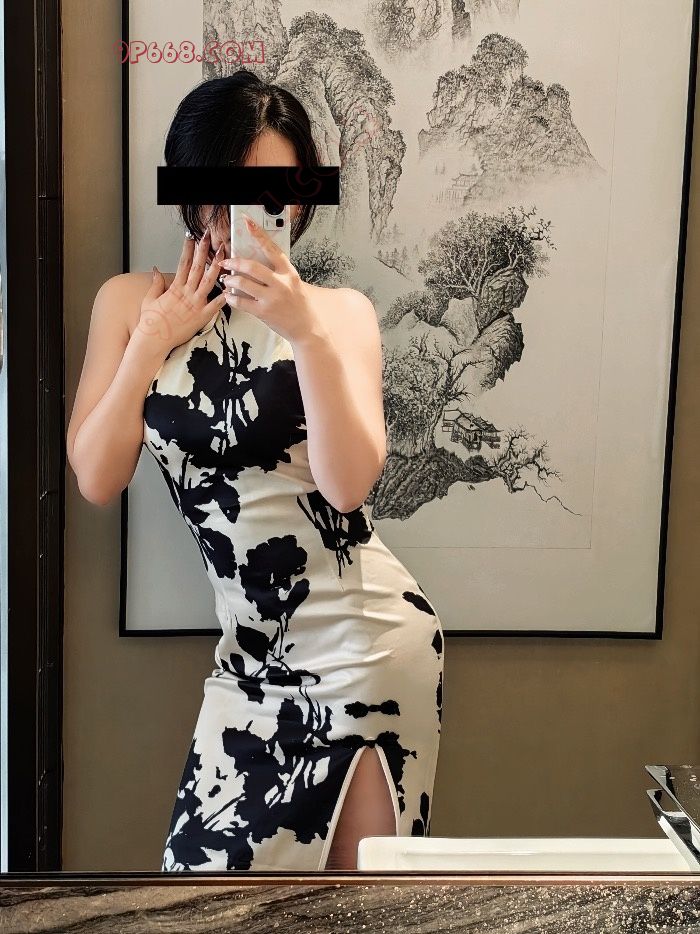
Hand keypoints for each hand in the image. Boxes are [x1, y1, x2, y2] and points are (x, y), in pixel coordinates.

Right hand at [137, 228, 227, 351]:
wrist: (154, 339)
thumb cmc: (151, 322)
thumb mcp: (150, 299)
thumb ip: (156, 283)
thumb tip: (156, 270)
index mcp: (175, 288)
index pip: (183, 263)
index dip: (188, 249)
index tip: (192, 236)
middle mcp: (186, 293)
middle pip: (197, 267)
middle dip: (203, 250)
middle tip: (209, 236)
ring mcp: (195, 304)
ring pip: (209, 281)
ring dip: (216, 266)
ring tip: (224, 254)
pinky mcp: (202, 317)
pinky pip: (216, 305)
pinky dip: (225, 296)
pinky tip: (233, 287)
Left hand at [217, 213, 319, 343]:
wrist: (306, 328)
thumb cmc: (299, 305)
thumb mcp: (294, 283)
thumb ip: (278, 272)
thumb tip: (257, 262)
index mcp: (288, 272)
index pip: (271, 248)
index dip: (258, 234)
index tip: (247, 222)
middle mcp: (281, 284)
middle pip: (252, 266)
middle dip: (234, 262)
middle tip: (225, 261)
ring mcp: (272, 298)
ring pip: (243, 283)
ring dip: (230, 280)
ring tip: (227, 280)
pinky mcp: (264, 312)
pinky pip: (241, 302)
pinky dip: (231, 298)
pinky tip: (228, 296)